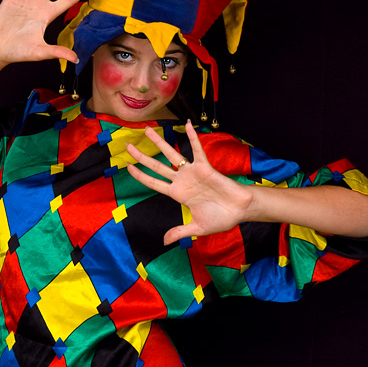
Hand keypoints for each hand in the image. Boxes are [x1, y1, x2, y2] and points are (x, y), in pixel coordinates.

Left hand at [126, 121, 252, 244]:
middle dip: (141, 156)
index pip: (154, 182)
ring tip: (147, 130)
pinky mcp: (205, 167)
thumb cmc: (221, 218)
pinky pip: (197, 149)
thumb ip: (180, 232)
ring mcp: (192, 172)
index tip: (128, 167)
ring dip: (159, 142)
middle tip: (128, 146)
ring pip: (171, 154)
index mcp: (177, 194)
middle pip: (157, 166)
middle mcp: (182, 180)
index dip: (140, 175)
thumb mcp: (197, 228)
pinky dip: (193, 137)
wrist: (240, 211)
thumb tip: (165, 241)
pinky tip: (187, 125)